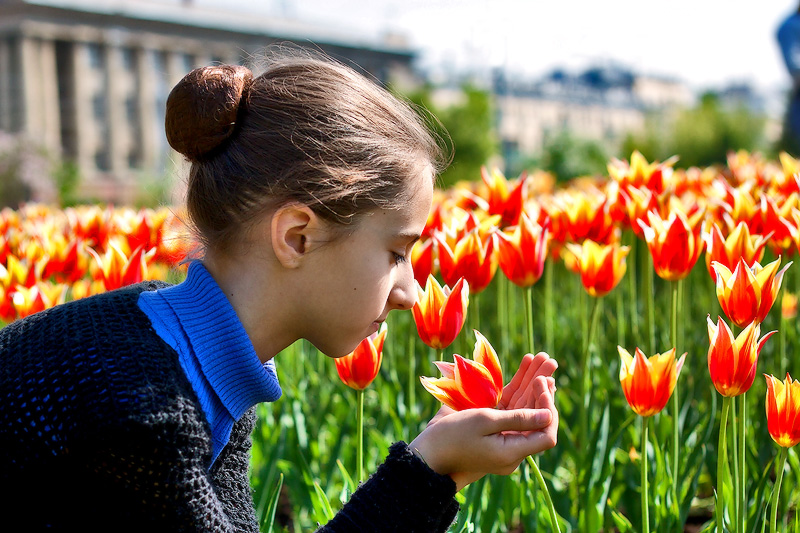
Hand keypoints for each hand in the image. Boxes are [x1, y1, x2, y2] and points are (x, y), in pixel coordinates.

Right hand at [410, 352, 557, 490]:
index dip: (547, 408)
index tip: (542, 384)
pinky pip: (510, 407)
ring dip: (532, 384)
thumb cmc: (453, 434)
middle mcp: (512, 447)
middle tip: (548, 360)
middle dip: (542, 388)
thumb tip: (548, 415)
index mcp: (513, 452)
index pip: (545, 433)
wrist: (427, 450)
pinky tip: (526, 366)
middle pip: (536, 416)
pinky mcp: (492, 427)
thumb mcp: (485, 421)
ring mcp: (503, 437)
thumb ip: (518, 418)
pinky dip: (517, 388)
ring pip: (524, 408)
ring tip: (542, 357)